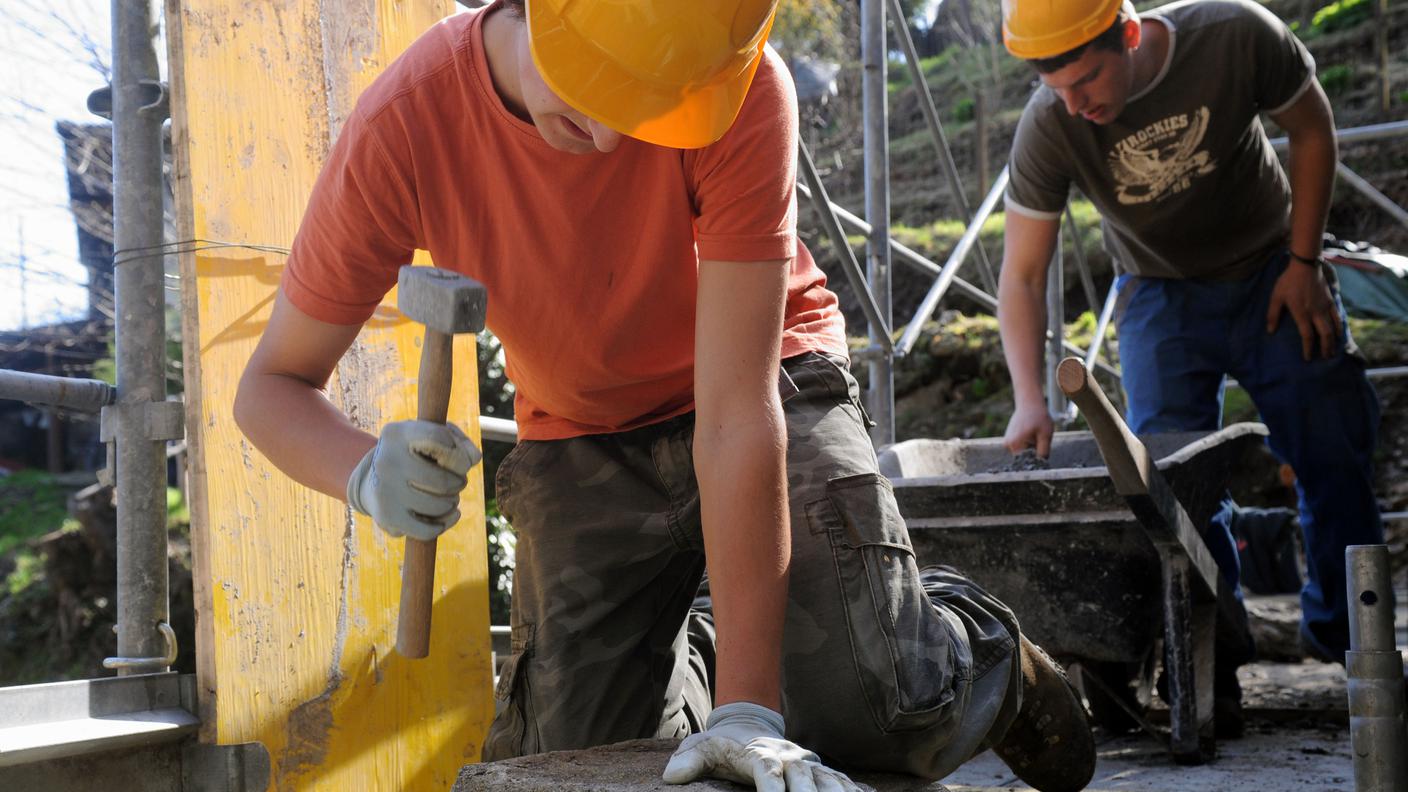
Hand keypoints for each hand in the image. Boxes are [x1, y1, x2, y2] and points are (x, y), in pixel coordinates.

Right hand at [345, 420, 480, 540]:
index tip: (455, 455)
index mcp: (397, 434)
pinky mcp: (387, 516)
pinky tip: (446, 514)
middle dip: (459, 483)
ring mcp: (384, 490)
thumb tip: (474, 458)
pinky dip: (443, 524)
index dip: (456, 449)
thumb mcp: (430, 437)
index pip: (439, 437)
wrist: (373, 481)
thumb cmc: (413, 456)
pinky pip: (428, 530)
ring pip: (439, 505)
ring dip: (451, 503)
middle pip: (444, 480)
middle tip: (456, 482)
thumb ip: (459, 442)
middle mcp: (386, 460)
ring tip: (447, 497)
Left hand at [663, 702, 865, 791]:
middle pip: (805, 781)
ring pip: (829, 782)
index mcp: (760, 755)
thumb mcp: (702, 746)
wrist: (748, 723)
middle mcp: (788, 758)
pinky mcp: (819, 771)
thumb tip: (670, 776)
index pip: (768, 776)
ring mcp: (807, 764)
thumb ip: (688, 759)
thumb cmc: (723, 744)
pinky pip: (842, 782)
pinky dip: (857, 790)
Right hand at [1003, 401, 1053, 457]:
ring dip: (1031, 448)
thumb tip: (1041, 463)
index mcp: (1014, 444)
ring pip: (1022, 452)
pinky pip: (1020, 447)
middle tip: (1039, 438)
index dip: (1036, 458)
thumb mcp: (1046, 435)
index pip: (1027, 461)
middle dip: (1033, 452)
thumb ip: (1043, 451)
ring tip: (1034, 434)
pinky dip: (1027, 443)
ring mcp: (1006, 442)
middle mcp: (1007, 444)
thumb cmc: (1038, 417)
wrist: (1029, 403)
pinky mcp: (1008, 439)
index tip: (1041, 449)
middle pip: (1024, 458)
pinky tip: (1030, 433)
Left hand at [1266, 257, 1342, 359]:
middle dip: (1325, 348)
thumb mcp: (1276, 298)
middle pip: (1324, 335)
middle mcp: (1315, 313)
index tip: (1308, 358)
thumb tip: (1270, 331)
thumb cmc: (1288, 282)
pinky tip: (1340, 334)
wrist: (1305, 266)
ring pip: (1332, 328)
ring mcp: (1325, 307)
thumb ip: (1273, 315)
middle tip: (1324, 358)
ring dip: (1333, 341)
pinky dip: (1339, 327)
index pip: (1307, 336)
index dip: (1308, 348)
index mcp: (1302, 313)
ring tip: (1333, 351)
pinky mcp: (1330, 301)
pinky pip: (1337, 317)